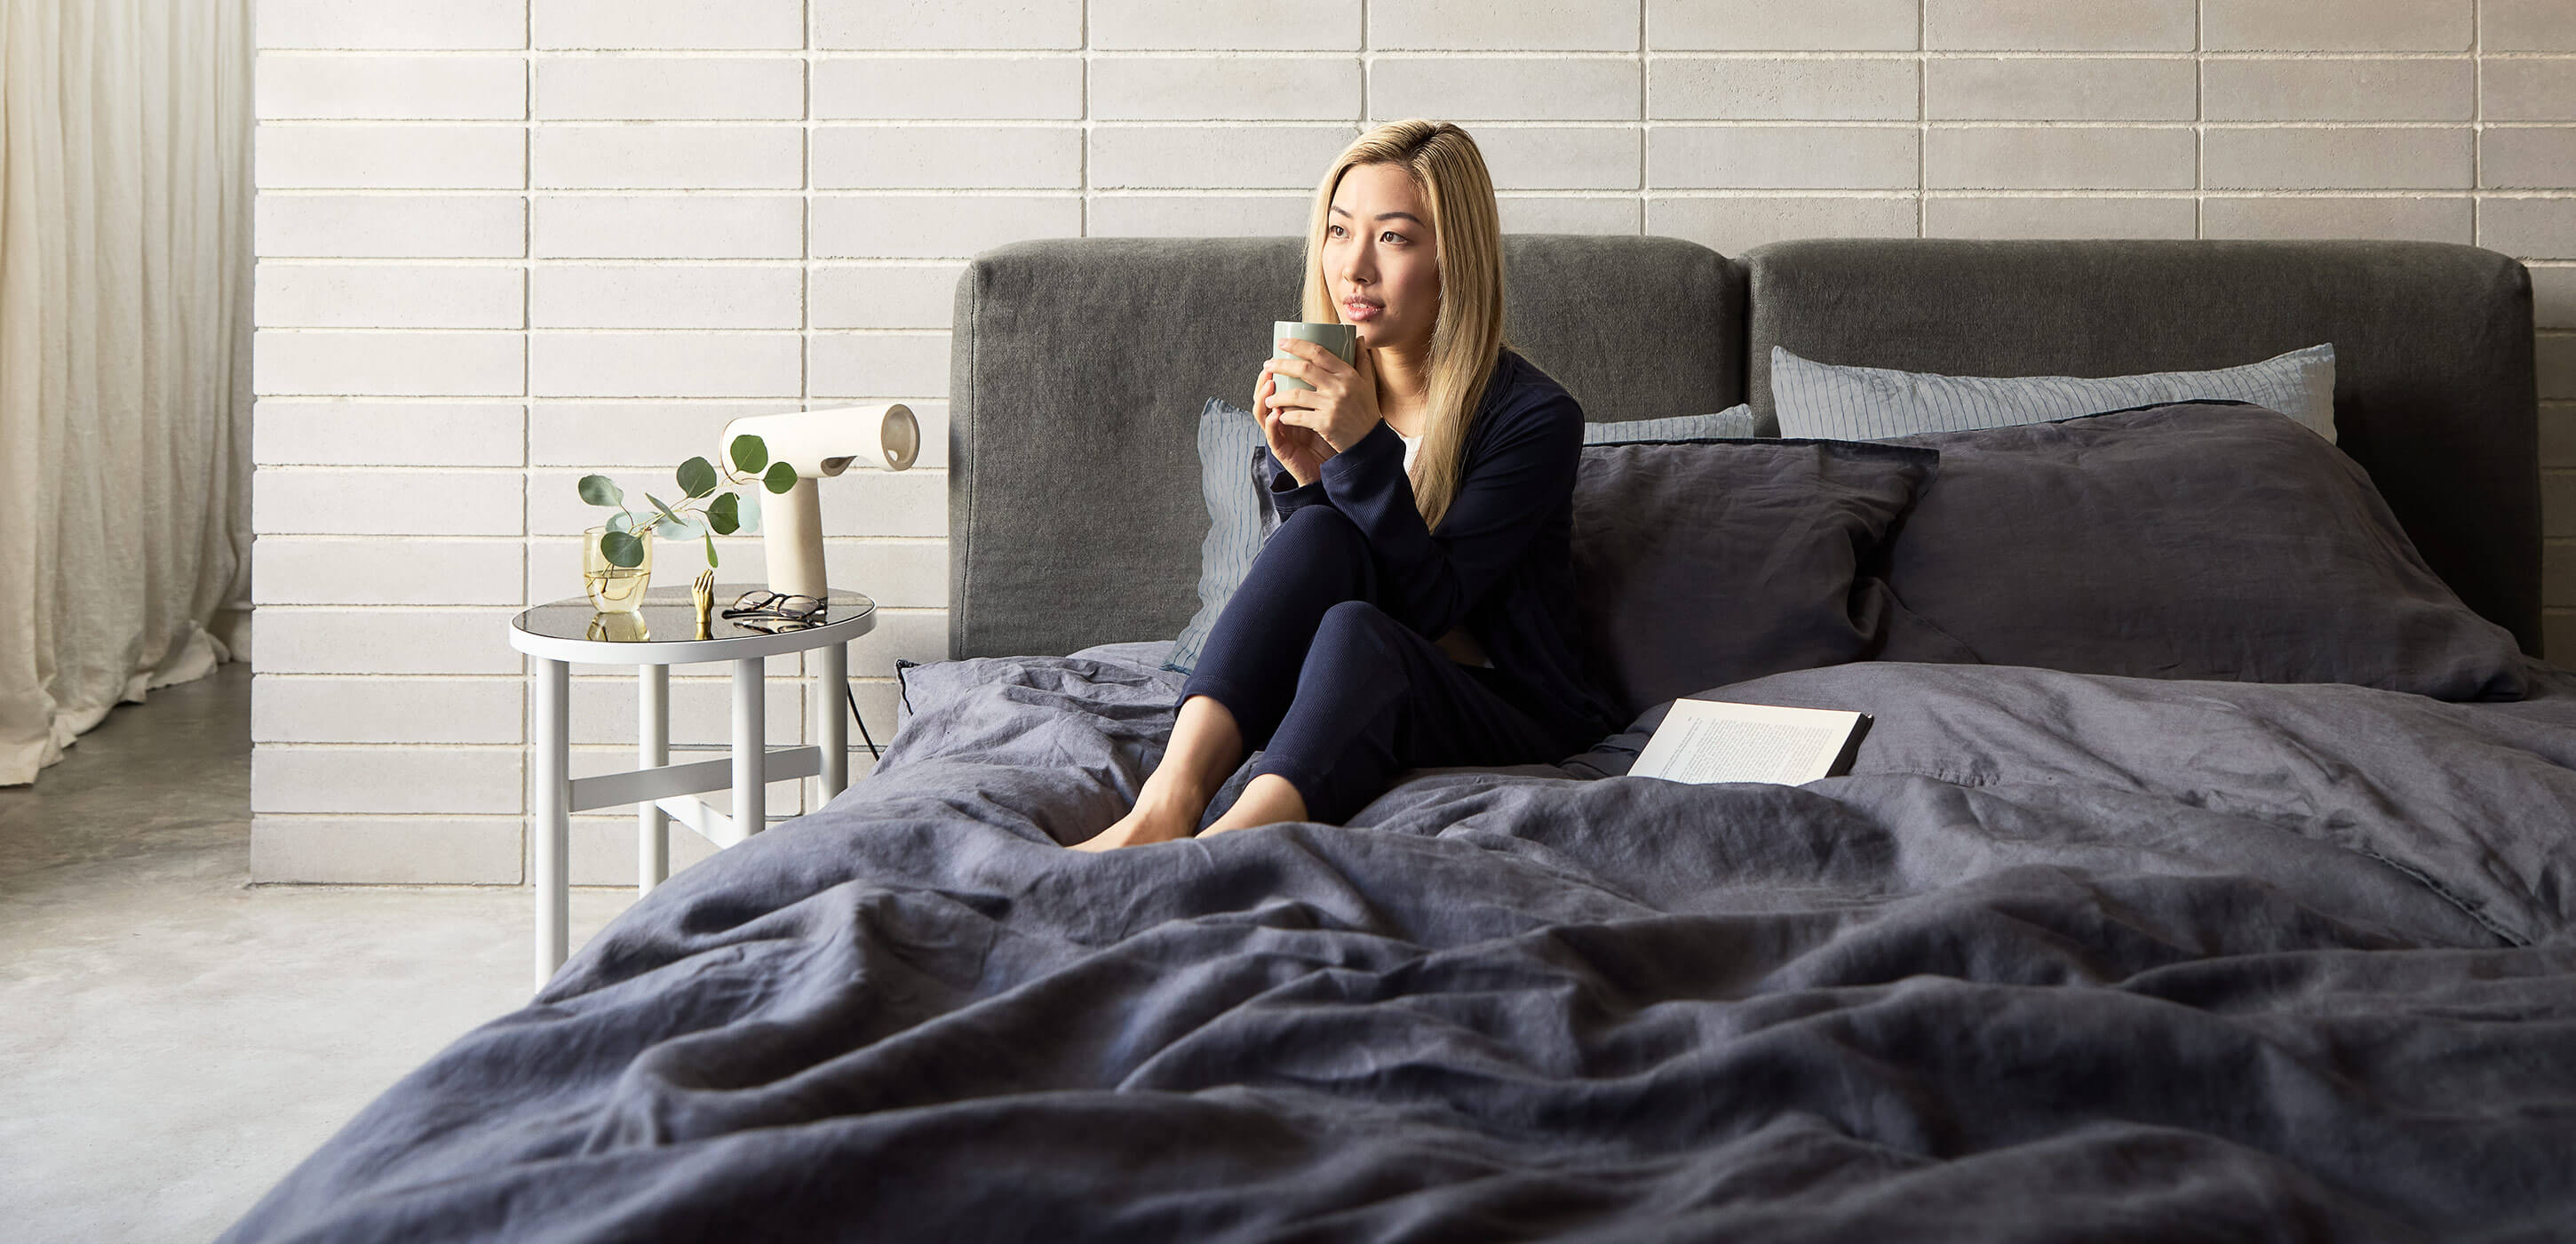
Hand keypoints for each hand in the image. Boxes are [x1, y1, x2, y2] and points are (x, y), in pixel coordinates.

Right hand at [1253, 364, 1328, 486]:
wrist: (1337, 467)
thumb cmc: (1335, 438)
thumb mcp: (1334, 409)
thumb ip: (1336, 388)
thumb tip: (1356, 351)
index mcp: (1293, 407)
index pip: (1278, 385)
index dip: (1278, 369)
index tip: (1282, 352)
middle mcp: (1282, 418)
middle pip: (1264, 396)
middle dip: (1265, 379)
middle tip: (1270, 366)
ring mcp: (1280, 433)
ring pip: (1262, 413)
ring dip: (1263, 398)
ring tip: (1269, 385)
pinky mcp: (1282, 449)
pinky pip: (1273, 435)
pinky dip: (1273, 424)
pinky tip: (1277, 415)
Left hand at [1263, 337, 1381, 460]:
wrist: (1370, 441)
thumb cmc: (1365, 410)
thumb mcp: (1367, 382)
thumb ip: (1362, 359)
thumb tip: (1358, 338)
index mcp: (1347, 374)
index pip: (1319, 353)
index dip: (1297, 345)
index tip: (1282, 342)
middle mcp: (1339, 387)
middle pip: (1303, 369)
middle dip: (1281, 365)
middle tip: (1267, 365)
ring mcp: (1332, 405)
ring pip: (1296, 395)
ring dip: (1277, 396)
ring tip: (1269, 399)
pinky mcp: (1326, 423)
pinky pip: (1298, 416)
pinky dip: (1286, 416)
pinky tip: (1280, 416)